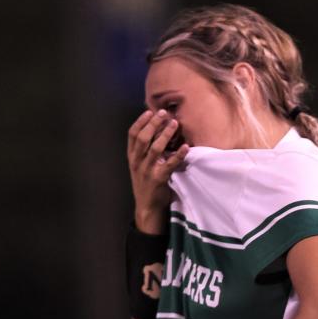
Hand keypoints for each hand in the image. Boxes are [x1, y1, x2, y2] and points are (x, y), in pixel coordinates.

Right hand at [126, 109, 188, 233]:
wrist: (147, 207)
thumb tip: (156, 132)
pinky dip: (178, 154)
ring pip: (155, 148)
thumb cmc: (146, 183)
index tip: (149, 111)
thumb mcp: (140, 166)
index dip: (140, 122)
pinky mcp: (159, 179)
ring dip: (165, 134)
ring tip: (174, 123)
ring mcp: (147, 170)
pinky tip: (185, 147)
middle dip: (153, 123)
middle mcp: (137, 162)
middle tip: (164, 113)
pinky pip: (170, 164)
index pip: (132, 135)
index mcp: (132, 157)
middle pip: (143, 138)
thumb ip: (144, 151)